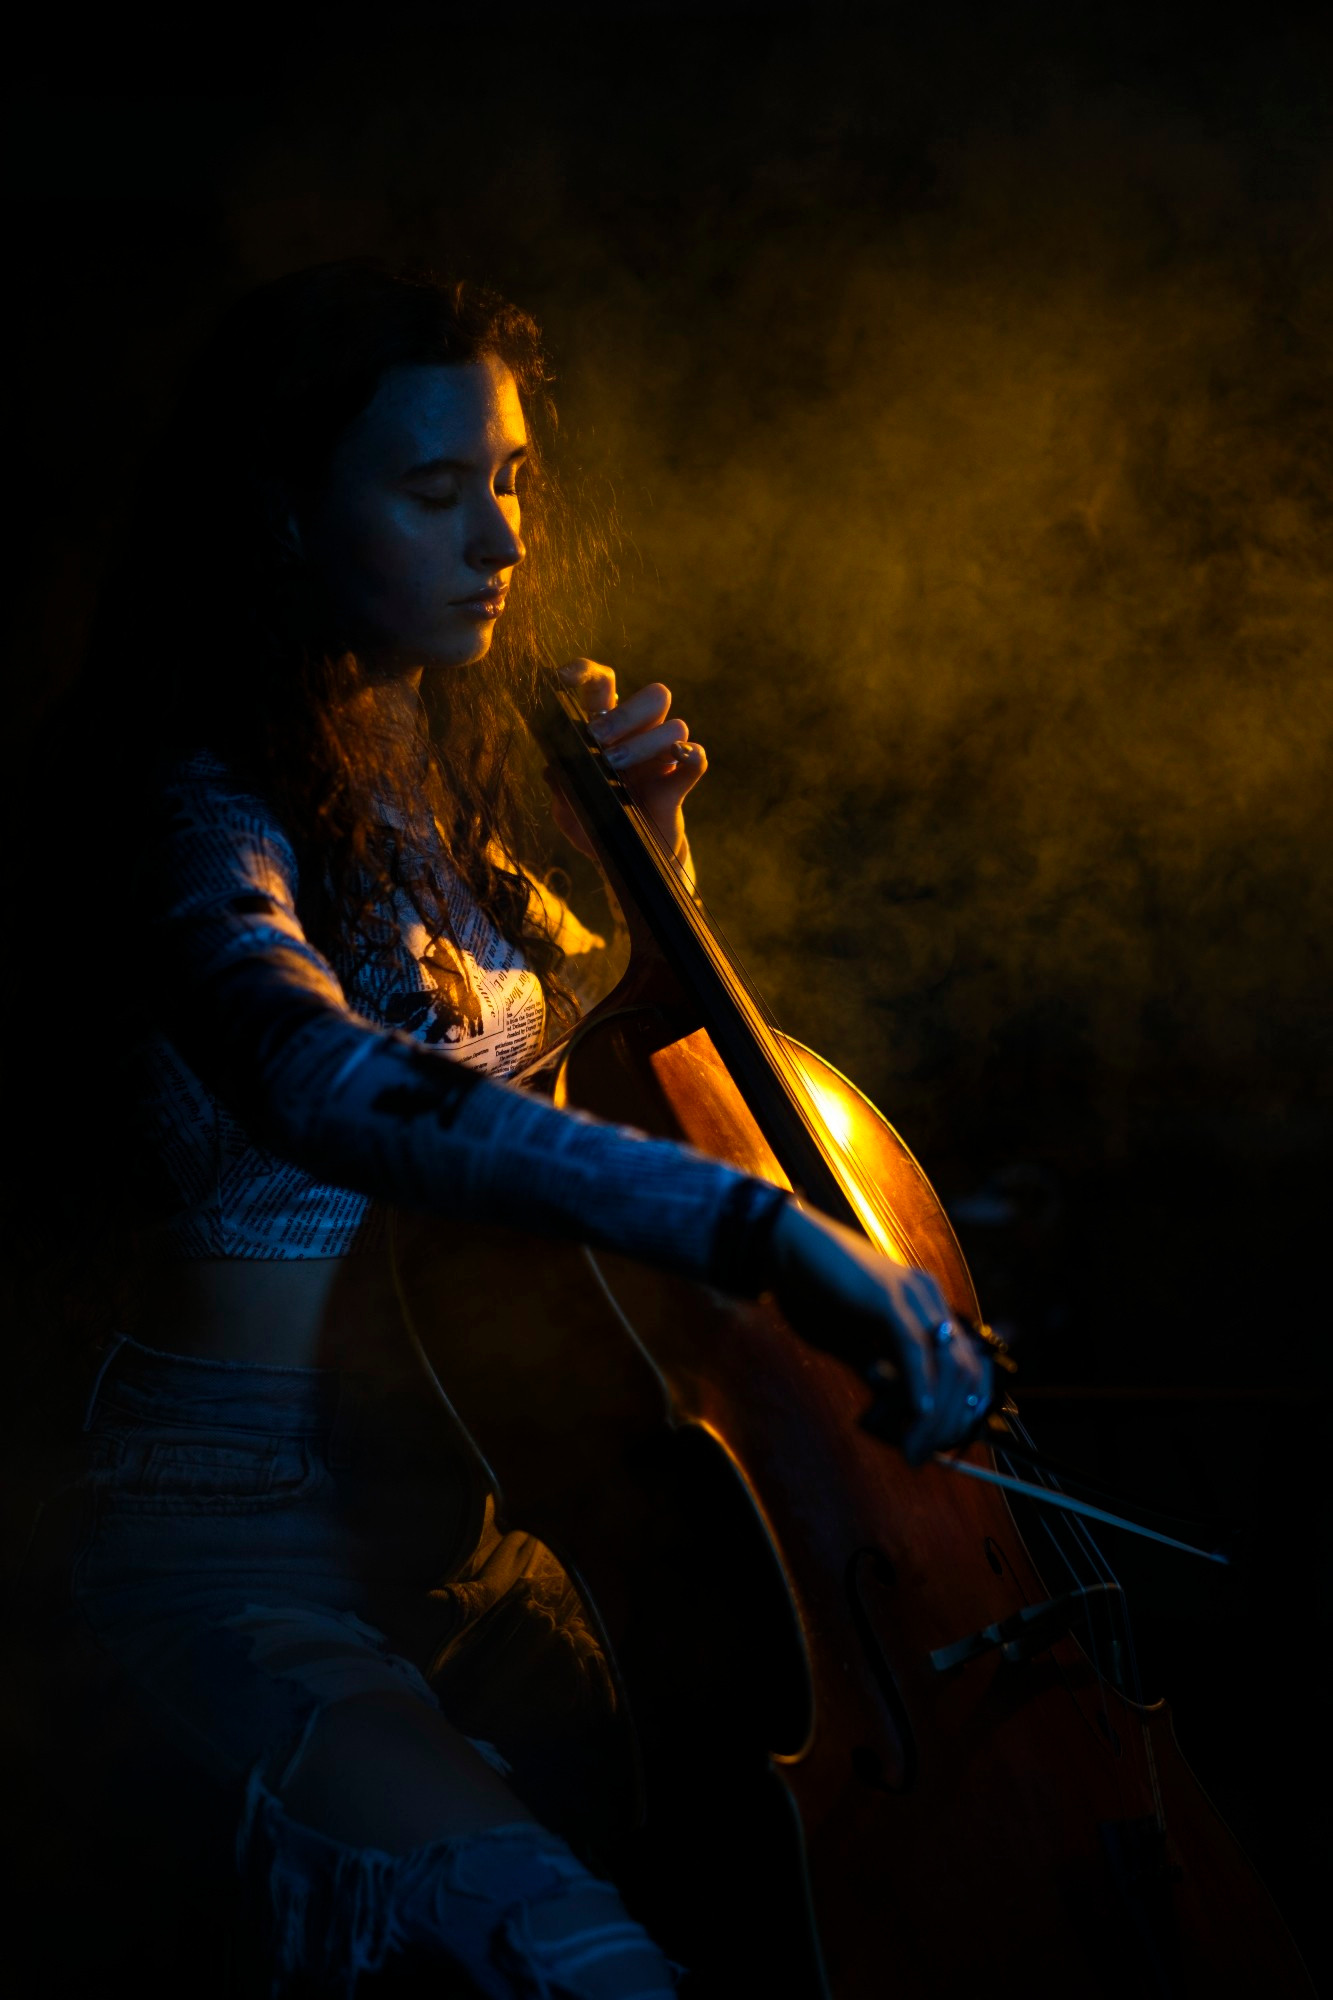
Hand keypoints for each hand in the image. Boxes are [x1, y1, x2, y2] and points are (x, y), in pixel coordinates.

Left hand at [552, 660, 705, 863]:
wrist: (626, 861)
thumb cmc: (595, 824)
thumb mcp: (569, 811)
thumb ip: (562, 790)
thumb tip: (554, 769)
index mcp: (606, 729)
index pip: (603, 684)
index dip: (586, 672)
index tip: (564, 677)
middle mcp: (639, 735)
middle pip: (654, 697)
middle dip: (624, 714)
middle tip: (598, 740)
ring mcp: (663, 757)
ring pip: (675, 726)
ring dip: (643, 744)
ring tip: (615, 768)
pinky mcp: (678, 782)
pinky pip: (697, 758)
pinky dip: (690, 756)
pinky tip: (675, 759)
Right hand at [765, 1203, 992, 1464]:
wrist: (784, 1246)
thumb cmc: (815, 1294)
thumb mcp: (856, 1346)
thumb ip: (882, 1375)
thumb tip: (899, 1416)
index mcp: (928, 1308)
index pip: (970, 1368)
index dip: (960, 1413)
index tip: (937, 1446)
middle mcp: (930, 1300)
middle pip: (967, 1373)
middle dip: (949, 1424)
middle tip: (921, 1455)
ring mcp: (913, 1296)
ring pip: (948, 1366)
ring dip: (935, 1416)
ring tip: (912, 1447)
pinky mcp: (888, 1297)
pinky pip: (914, 1348)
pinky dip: (918, 1384)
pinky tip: (915, 1412)